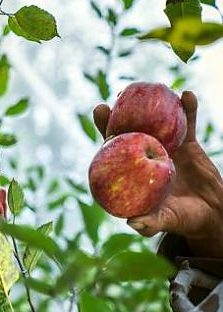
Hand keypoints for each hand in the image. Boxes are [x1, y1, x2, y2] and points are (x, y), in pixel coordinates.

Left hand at [93, 91, 222, 257]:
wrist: (212, 214)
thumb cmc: (182, 220)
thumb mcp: (165, 222)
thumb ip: (150, 223)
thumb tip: (133, 223)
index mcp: (131, 172)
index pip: (113, 149)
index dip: (104, 131)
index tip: (99, 112)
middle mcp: (144, 156)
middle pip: (129, 129)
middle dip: (119, 112)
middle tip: (114, 97)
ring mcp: (165, 147)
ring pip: (157, 122)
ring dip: (154, 105)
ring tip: (153, 88)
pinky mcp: (188, 144)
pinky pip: (187, 124)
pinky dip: (188, 109)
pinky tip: (187, 96)